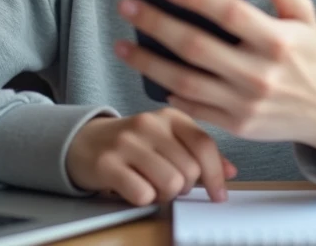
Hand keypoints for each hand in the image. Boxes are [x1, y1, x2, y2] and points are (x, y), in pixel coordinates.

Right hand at [64, 108, 237, 205]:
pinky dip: (144, 199)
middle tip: (171, 184)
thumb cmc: (134, 144)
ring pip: (170, 182)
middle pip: (189, 169)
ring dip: (165, 195)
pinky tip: (135, 187)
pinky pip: (143, 194)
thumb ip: (199, 153)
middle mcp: (149, 123)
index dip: (216, 175)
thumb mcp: (168, 140)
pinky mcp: (107, 163)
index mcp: (170, 116)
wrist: (85, 142)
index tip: (218, 195)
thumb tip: (230, 172)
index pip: (204, 145)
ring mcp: (126, 142)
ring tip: (154, 186)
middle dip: (185, 186)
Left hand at [115, 0, 315, 154]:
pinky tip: (149, 72)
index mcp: (278, 40)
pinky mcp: (236, 125)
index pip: (231, 14)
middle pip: (197, 47)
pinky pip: (193, 107)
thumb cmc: (307, 54)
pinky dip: (168, 91)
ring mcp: (245, 103)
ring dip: (147, 62)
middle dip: (156, 24)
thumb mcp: (303, 14)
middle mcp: (260, 73)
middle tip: (128, 6)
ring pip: (185, 81)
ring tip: (122, 43)